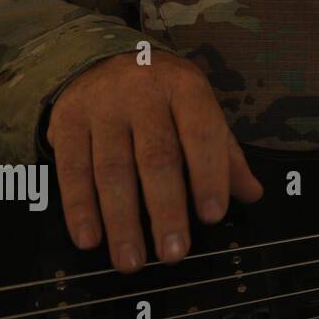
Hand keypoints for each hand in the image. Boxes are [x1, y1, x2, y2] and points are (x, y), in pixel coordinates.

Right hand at [47, 51, 263, 273]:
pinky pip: (71, 170)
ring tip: (132, 260)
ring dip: (122, 222)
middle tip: (173, 253)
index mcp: (185, 88)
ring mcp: (101, 107)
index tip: (212, 215)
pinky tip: (90, 239)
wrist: (105, 58)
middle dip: (165, 210)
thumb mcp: (199, 111)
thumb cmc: (164, 96)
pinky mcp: (66, 121)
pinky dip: (80, 209)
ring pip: (111, 170)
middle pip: (156, 157)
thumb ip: (224, 154)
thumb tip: (252, 193)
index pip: (201, 133)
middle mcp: (142, 93)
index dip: (208, 175)